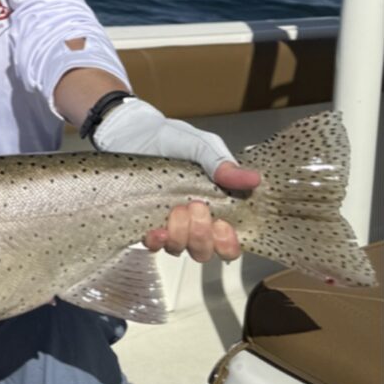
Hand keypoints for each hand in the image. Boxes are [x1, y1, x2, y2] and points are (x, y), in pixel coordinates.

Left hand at [93, 98, 261, 261]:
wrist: (129, 132)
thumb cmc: (167, 138)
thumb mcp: (199, 145)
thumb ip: (222, 163)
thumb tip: (254, 180)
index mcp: (214, 205)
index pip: (228, 241)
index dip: (228, 243)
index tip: (222, 225)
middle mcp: (192, 220)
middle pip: (205, 250)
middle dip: (202, 235)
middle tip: (196, 206)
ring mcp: (168, 223)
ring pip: (181, 249)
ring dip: (181, 235)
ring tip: (176, 209)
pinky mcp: (145, 222)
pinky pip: (153, 245)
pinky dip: (157, 242)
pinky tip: (156, 230)